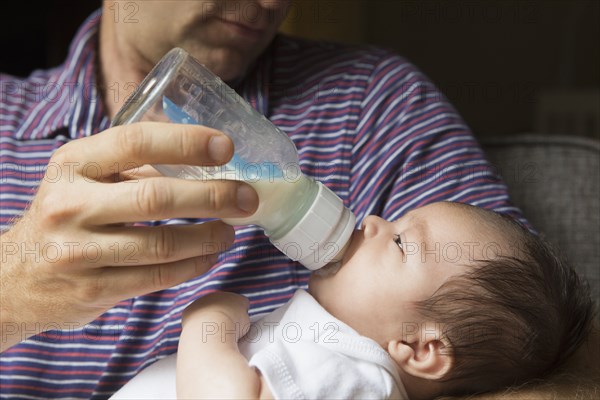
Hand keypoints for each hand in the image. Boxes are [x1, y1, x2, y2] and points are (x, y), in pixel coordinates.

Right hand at [0, 122, 257, 350]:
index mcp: (73, 164)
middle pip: (157, 197)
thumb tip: (204, 158)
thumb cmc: (63, 217)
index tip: (226, 147)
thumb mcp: (82, 179)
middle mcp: (71, 204)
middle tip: (247, 198)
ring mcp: (78, 251)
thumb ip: (133, 166)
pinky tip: (209, 257)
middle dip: (213, 197)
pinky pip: (155, 277)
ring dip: (208, 236)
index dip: (186, 142)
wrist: (13, 278)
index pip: (135, 143)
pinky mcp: (92, 289)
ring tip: (231, 230)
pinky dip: (191, 266)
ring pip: (161, 243)